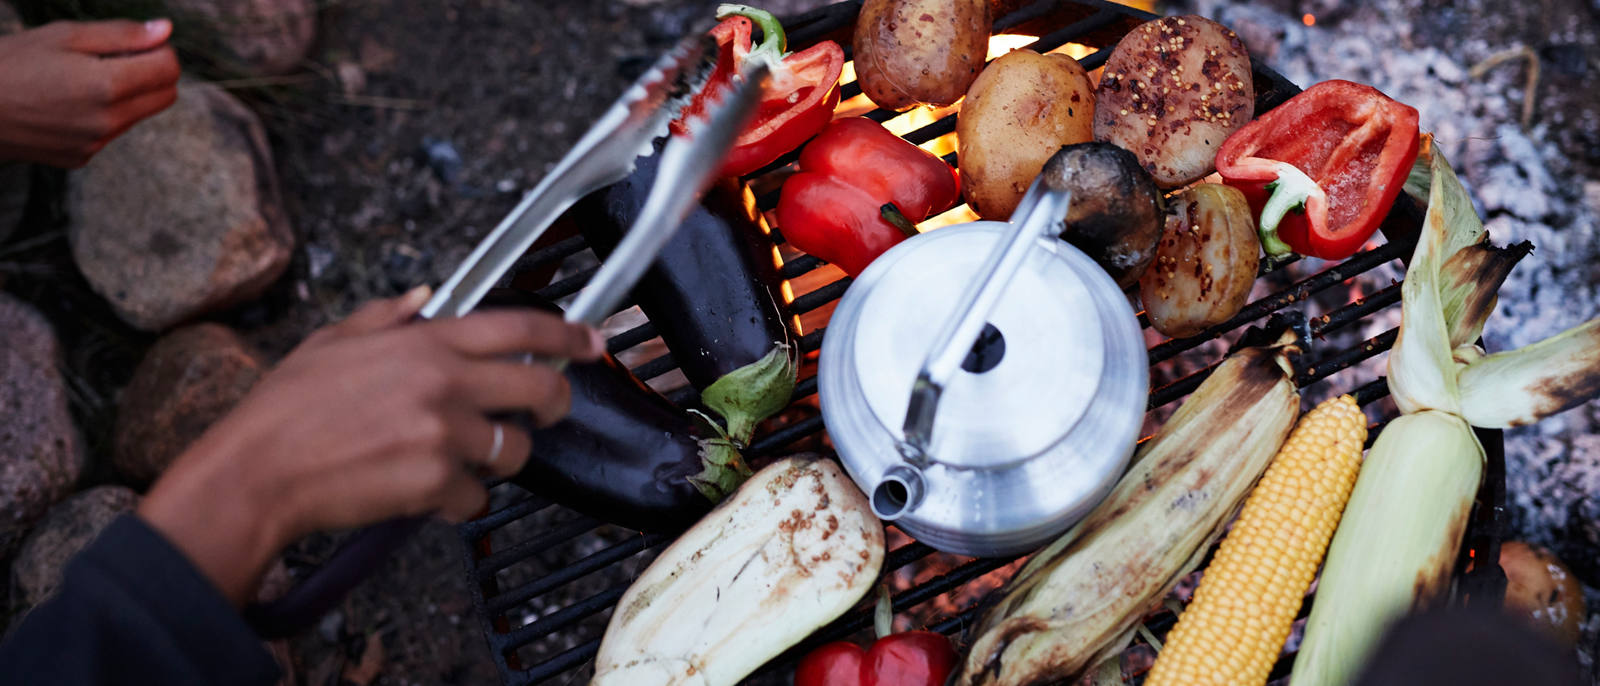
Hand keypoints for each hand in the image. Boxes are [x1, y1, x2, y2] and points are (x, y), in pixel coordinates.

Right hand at [0, 19, 180, 167]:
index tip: (137, 43)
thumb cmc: (10, 64)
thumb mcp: (64, 36)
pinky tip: (66, 103)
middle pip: (165, 96)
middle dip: (152, 74)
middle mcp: (107, 121)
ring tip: (82, 79)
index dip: (159, 50)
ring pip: (139, 115)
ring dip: (127, 95)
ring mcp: (95, 144)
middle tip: (116, 58)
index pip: (169, 69)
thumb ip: (121, 34)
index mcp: (107, 86)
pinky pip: (111, 133)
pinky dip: (102, 115)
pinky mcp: (81, 157)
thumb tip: (165, 31)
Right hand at [137, 287, 604, 603]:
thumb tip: (425, 297)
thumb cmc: (285, 411)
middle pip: (541, 387)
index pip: (519, 326)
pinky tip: (423, 492)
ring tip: (456, 460)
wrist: (256, 472)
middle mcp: (444, 382)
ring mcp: (444, 434)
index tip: (592, 341)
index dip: (568, 333)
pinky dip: (457, 502)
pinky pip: (476, 499)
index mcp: (425, 342)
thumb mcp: (332, 341)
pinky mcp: (436, 483)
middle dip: (556, 401)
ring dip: (498, 460)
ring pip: (515, 450)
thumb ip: (388, 316)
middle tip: (548, 410)